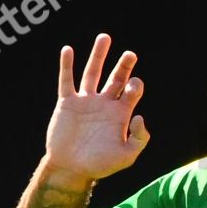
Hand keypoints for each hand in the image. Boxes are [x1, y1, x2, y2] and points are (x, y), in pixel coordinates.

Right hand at [44, 33, 150, 181]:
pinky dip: (66, 65)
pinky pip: (66, 80)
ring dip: (98, 56)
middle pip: (116, 78)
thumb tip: (139, 117)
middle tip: (131, 54)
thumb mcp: (127, 157)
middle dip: (124, 66)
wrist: (71, 169)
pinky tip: (68, 50)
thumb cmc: (99, 166)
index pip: (132, 92)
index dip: (135, 85)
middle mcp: (104, 104)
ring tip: (105, 37)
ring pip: (92, 73)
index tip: (133, 89)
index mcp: (119, 115)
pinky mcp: (67, 103)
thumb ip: (139, 139)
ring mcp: (85, 102)